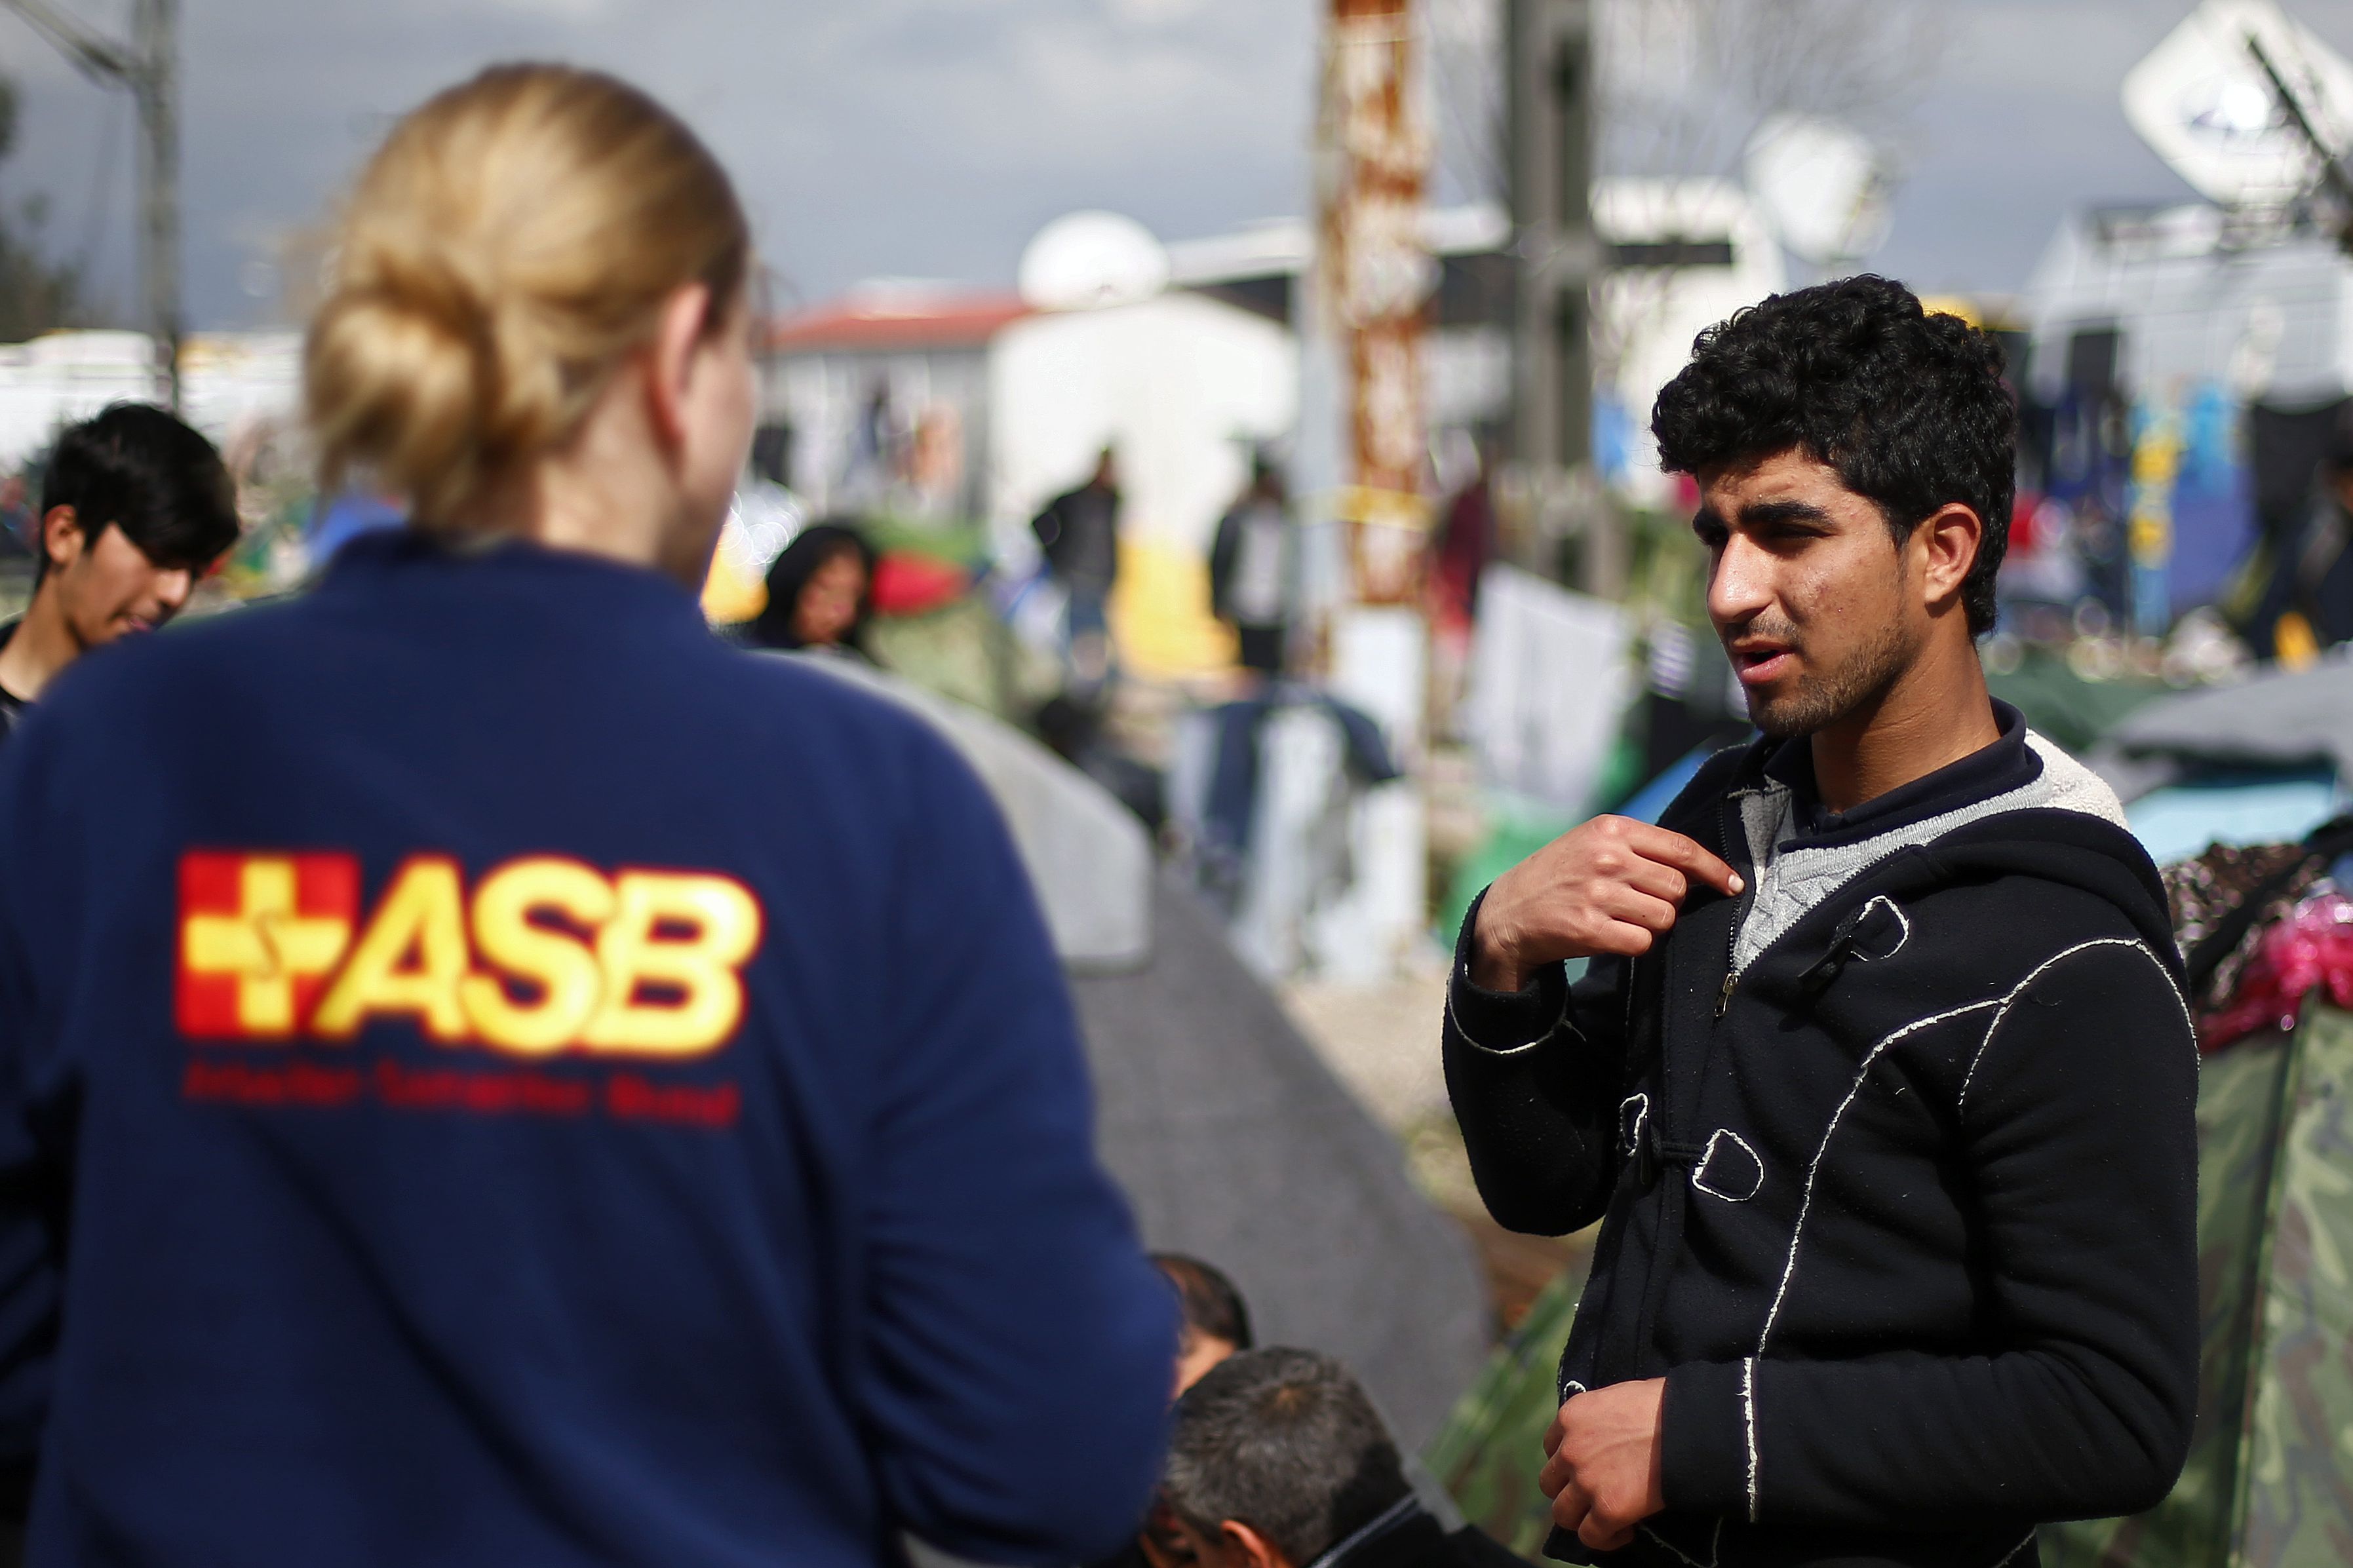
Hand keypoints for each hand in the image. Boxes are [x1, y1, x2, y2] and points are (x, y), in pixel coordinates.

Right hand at [1471, 817, 1742, 990]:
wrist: (1509, 911)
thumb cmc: (1560, 875)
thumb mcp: (1592, 843)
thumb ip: (1640, 847)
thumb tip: (1701, 868)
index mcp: (1610, 829)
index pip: (1681, 848)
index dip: (1714, 869)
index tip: (1733, 884)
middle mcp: (1605, 857)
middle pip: (1676, 887)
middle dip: (1670, 901)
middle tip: (1642, 904)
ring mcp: (1597, 893)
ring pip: (1664, 917)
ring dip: (1653, 925)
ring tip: (1623, 919)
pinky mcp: (1589, 928)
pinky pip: (1643, 943)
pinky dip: (1635, 944)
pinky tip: (1611, 935)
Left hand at [1539, 1378, 1666, 1552]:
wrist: (1688, 1427)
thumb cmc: (1663, 1405)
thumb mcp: (1617, 1398)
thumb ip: (1598, 1420)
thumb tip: (1604, 1437)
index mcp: (1570, 1417)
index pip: (1551, 1447)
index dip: (1568, 1462)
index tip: (1587, 1468)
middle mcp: (1570, 1450)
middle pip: (1549, 1482)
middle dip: (1568, 1490)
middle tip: (1593, 1495)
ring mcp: (1586, 1482)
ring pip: (1563, 1514)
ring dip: (1580, 1518)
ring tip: (1604, 1517)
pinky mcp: (1607, 1509)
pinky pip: (1591, 1536)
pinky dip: (1605, 1539)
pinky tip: (1626, 1531)